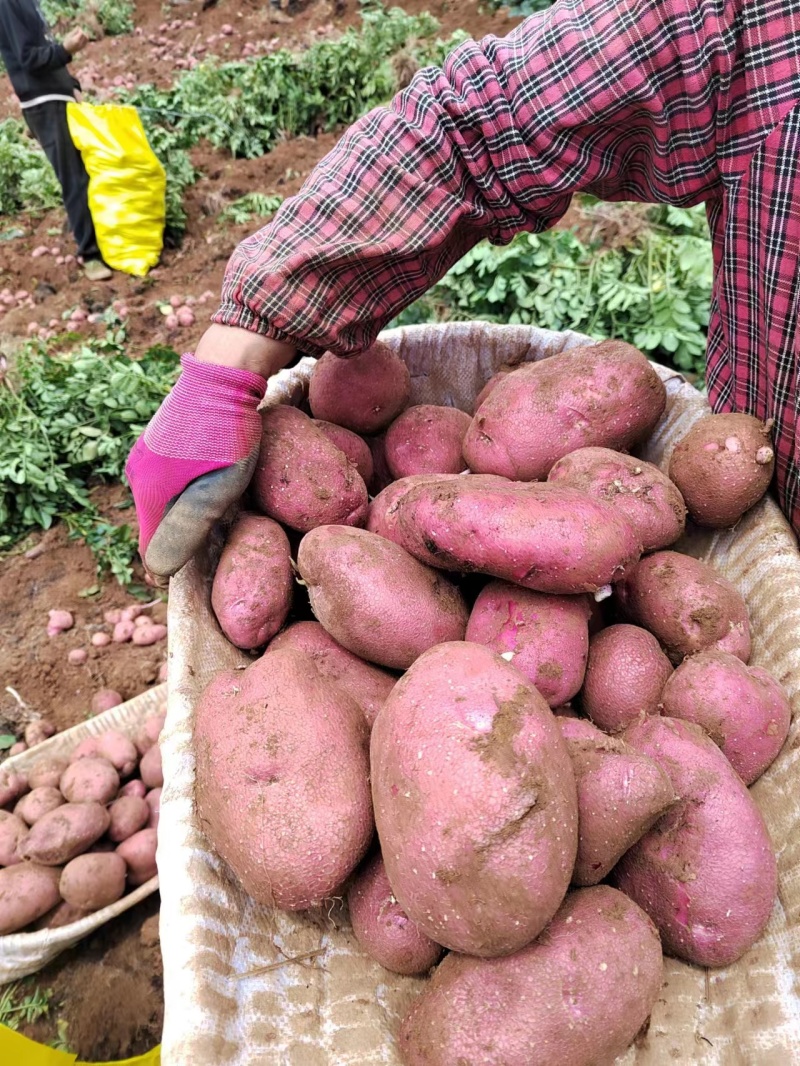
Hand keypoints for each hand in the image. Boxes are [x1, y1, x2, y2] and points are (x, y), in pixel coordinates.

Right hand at [63, 28, 88, 53]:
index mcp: (76, 40)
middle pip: (85, 35)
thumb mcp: (69, 35)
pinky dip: (85, 38)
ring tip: (80, 34)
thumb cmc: (67, 41)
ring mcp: (82, 46)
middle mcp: (80, 44)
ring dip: (84, 35)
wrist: (67, 50)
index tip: (77, 29)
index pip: (81, 33)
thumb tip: (79, 27)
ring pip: (87, 38)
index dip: (80, 30)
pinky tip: (81, 37)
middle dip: (83, 32)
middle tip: (79, 32)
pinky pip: (86, 41)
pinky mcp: (83, 47)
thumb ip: (74, 31)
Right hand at [125, 325, 294, 580]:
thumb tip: (157, 572)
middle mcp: (138, 474)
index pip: (153, 549)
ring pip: (169, 501)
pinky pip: (174, 480)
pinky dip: (194, 487)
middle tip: (228, 525)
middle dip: (190, 534)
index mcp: (147, 492)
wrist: (225, 372)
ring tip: (228, 499)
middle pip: (161, 525)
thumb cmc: (225, 434)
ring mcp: (147, 454)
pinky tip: (219, 476)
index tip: (212, 558)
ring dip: (194, 509)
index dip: (181, 561)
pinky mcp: (161, 441)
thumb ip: (187, 530)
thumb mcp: (215, 490)